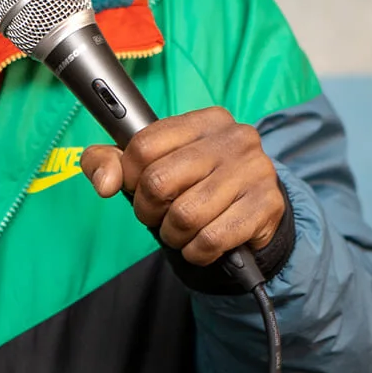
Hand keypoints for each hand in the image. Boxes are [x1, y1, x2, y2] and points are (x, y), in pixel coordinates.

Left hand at [80, 106, 283, 265]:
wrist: (255, 211)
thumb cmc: (197, 184)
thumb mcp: (154, 164)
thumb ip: (112, 162)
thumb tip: (104, 183)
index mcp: (205, 120)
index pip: (144, 145)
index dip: (129, 176)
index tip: (136, 187)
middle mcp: (234, 138)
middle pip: (159, 181)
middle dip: (148, 210)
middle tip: (157, 216)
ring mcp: (255, 171)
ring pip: (185, 215)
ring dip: (173, 235)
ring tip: (180, 232)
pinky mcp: (266, 206)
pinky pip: (211, 239)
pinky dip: (196, 252)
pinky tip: (200, 245)